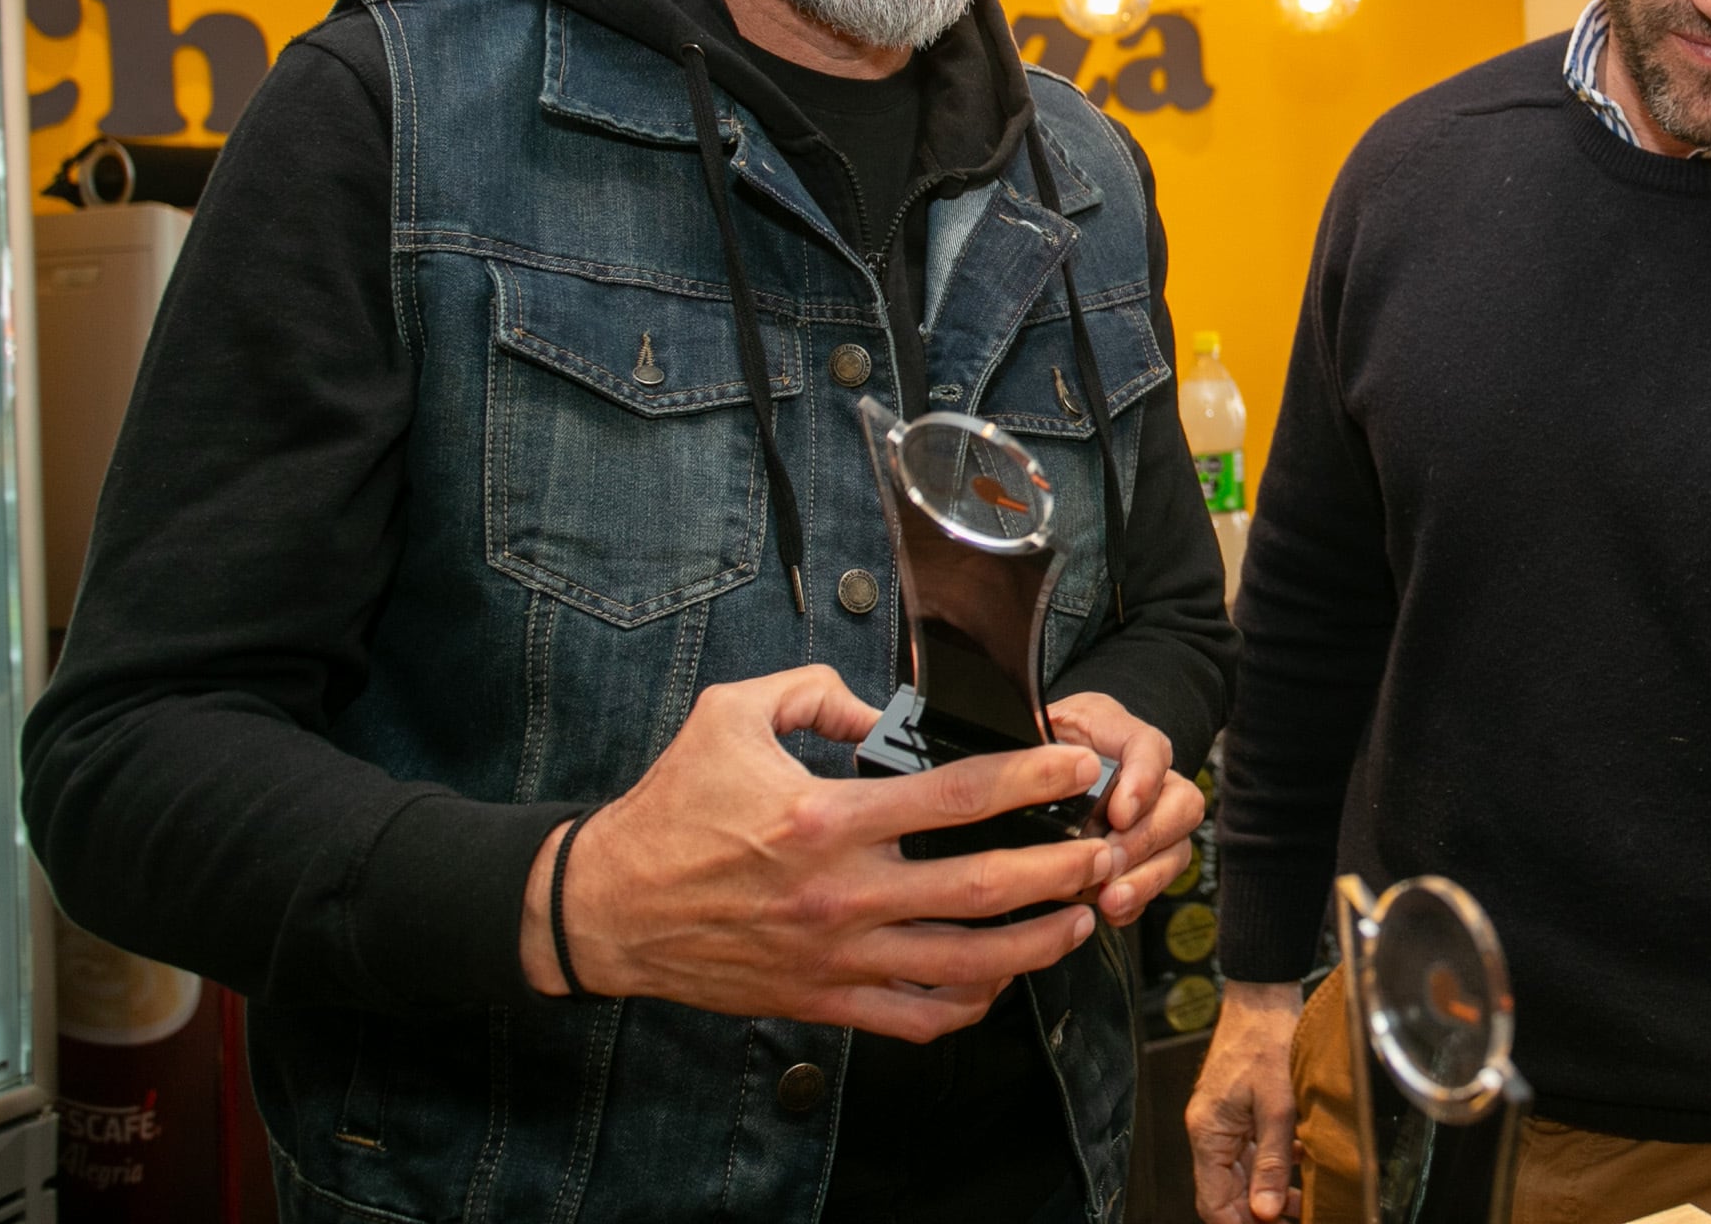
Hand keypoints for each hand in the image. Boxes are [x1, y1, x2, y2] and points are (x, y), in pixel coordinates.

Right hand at [517, 665, 1116, 1040]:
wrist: (605, 909)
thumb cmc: (670, 809)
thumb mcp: (730, 716)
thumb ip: (813, 693)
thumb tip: (876, 705)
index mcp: (827, 819)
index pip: (958, 797)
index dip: (1032, 780)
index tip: (1078, 768)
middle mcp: (842, 895)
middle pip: (984, 888)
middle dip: (1060, 869)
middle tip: (1105, 849)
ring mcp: (836, 957)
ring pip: (965, 963)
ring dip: (1038, 943)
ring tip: (1083, 916)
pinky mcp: (822, 1001)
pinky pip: (916, 1017)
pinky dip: (971, 1003)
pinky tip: (1003, 978)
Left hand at [1046, 692, 1206, 925]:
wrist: (1033, 770)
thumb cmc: (1035, 748)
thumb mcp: (1031, 730)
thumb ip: (1034, 746)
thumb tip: (1029, 769)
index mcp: (1118, 734)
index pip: (1150, 748)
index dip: (1143, 781)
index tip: (1119, 813)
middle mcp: (1147, 776)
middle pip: (1181, 803)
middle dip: (1146, 839)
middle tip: (1110, 860)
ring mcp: (1151, 818)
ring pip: (1177, 848)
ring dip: (1147, 878)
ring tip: (1112, 898)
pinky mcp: (1141, 858)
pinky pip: (1157, 882)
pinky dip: (1137, 900)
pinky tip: (1111, 910)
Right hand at [1186, 980, 1305, 1223]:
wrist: (1263, 994)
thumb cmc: (1266, 1036)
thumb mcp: (1277, 1105)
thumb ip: (1271, 1160)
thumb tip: (1265, 1211)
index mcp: (1208, 1131)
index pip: (1214, 1202)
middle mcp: (1210, 1128)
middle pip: (1228, 1190)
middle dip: (1258, 1212)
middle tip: (1292, 1219)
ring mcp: (1224, 1118)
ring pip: (1242, 1171)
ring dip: (1269, 1190)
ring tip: (1301, 1203)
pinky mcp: (1239, 1107)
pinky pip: (1252, 1148)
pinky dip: (1274, 1163)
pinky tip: (1300, 1165)